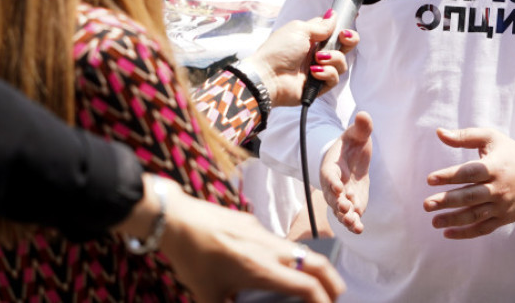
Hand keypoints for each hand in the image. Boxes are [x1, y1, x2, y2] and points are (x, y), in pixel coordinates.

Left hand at [152, 178, 344, 301]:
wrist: (179, 220)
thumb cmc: (192, 259)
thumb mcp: (208, 295)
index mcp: (263, 270)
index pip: (307, 286)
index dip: (323, 301)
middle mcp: (271, 250)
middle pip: (317, 264)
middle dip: (333, 282)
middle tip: (334, 297)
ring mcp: (266, 235)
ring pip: (301, 252)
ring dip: (312, 269)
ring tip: (309, 285)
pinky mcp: (256, 226)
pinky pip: (282, 244)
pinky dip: (291, 259)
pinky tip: (274, 269)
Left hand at [248, 15, 358, 106]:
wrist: (268, 76)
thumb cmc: (278, 50)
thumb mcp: (300, 30)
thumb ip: (321, 25)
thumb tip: (333, 15)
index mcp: (311, 38)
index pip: (333, 31)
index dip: (343, 28)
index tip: (345, 27)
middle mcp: (317, 53)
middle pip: (344, 46)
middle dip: (349, 40)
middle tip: (343, 38)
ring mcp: (319, 69)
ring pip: (341, 62)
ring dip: (333, 58)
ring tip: (317, 59)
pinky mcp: (319, 86)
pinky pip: (334, 78)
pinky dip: (326, 73)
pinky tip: (313, 73)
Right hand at [320, 112, 372, 233]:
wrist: (351, 158)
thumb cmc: (352, 144)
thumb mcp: (356, 134)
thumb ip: (361, 127)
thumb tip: (364, 114)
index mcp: (331, 166)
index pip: (329, 175)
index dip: (332, 181)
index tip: (338, 185)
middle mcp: (334, 185)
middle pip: (332, 197)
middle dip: (338, 203)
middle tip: (345, 207)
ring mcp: (342, 197)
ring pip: (340, 211)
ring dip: (345, 217)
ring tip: (353, 223)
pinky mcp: (353, 205)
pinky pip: (351, 216)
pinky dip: (354, 223)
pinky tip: (360, 229)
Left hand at [423, 127, 514, 239]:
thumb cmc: (511, 154)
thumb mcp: (492, 138)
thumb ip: (465, 136)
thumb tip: (439, 132)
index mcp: (494, 167)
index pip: (469, 173)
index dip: (449, 176)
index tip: (430, 179)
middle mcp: (498, 188)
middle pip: (470, 197)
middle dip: (447, 201)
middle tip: (426, 205)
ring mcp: (501, 206)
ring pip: (475, 216)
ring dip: (453, 220)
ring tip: (434, 221)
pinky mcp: (504, 218)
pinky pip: (483, 229)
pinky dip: (466, 233)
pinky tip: (448, 233)